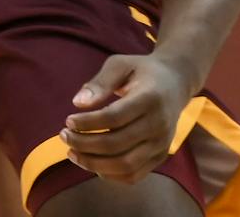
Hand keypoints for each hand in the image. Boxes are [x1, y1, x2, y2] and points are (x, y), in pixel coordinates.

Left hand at [59, 51, 194, 184]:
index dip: (88, 123)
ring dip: (93, 163)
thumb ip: (100, 82)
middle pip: (116, 144)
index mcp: (151, 97)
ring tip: (72, 152)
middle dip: (84, 144)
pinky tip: (92, 162)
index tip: (68, 121)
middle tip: (64, 136)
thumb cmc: (142, 71)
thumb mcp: (121, 64)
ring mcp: (162, 143)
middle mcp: (160, 124)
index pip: (114, 117)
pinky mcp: (161, 156)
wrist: (176, 82)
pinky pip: (133, 175)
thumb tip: (77, 103)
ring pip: (124, 165)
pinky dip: (110, 174)